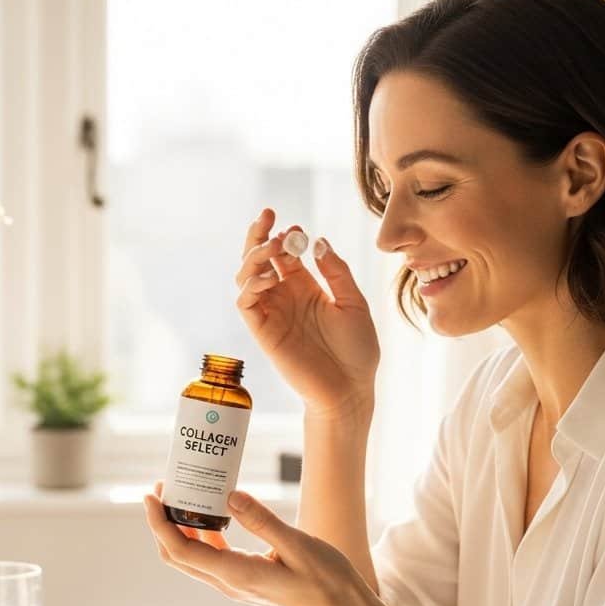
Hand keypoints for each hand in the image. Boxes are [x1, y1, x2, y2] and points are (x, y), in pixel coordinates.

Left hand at [144, 482, 376, 605]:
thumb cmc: (327, 580)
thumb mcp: (297, 544)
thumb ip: (261, 520)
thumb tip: (228, 495)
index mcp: (237, 574)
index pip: (181, 550)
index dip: (158, 523)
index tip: (151, 496)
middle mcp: (230, 583)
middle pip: (179, 555)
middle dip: (163, 523)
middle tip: (164, 489)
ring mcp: (237, 585)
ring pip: (195, 558)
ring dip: (182, 529)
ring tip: (185, 495)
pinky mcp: (247, 582)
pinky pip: (214, 559)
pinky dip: (204, 536)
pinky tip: (214, 514)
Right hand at [235, 208, 378, 418]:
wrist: (350, 389)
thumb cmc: (357, 350)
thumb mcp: (354, 303)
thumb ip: (336, 272)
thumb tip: (318, 241)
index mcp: (306, 288)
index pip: (286, 255)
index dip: (286, 237)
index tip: (295, 228)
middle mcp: (285, 297)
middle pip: (260, 259)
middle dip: (259, 235)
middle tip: (267, 216)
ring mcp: (272, 313)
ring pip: (247, 276)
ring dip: (254, 256)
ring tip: (273, 247)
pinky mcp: (264, 331)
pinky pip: (246, 302)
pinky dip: (251, 285)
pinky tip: (270, 277)